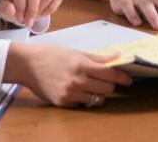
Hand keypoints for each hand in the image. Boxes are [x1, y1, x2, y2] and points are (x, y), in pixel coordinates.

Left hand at [0, 0, 62, 26]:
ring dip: (40, 10)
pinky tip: (41, 13)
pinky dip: (50, 9)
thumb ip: (4, 8)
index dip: (21, 6)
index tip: (19, 19)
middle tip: (28, 22)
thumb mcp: (2, 6)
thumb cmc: (11, 0)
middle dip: (32, 10)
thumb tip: (11, 10)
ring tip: (32, 17)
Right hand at [4, 44, 131, 106]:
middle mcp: (77, 80)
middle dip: (110, 85)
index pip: (110, 74)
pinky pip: (82, 103)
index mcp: (81, 65)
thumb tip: (118, 56)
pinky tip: (78, 89)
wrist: (28, 64)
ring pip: (96, 98)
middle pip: (107, 88)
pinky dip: (84, 98)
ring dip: (98, 93)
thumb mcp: (75, 52)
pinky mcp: (63, 103)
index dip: (122, 78)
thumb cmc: (53, 55)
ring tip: (92, 85)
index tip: (129, 80)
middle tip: (108, 81)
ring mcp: (69, 93)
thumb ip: (97, 57)